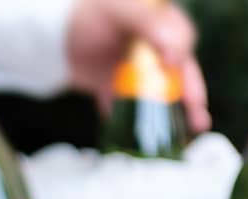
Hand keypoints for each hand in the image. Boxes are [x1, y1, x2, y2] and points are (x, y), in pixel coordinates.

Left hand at [65, 0, 210, 132]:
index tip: (174, 66)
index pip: (181, 39)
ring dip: (175, 112)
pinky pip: (130, 108)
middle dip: (192, 92)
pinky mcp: (117, 89)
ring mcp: (135, 69)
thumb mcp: (119, 10)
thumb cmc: (84, 14)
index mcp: (158, 22)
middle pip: (179, 71)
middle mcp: (151, 47)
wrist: (49, 38)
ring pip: (161, 93)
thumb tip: (175, 57)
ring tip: (190, 129)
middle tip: (198, 112)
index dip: (183, 55)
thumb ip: (148, 25)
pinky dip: (137, 123)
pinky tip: (146, 138)